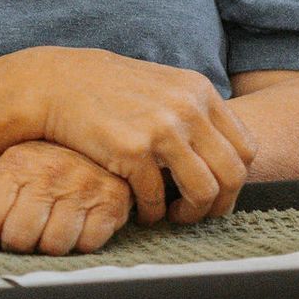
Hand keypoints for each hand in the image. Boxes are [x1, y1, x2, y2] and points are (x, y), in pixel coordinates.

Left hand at [0, 141, 131, 253]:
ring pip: (53, 245)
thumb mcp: (2, 169)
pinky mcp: (112, 204)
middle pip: (18, 237)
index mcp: (16, 163)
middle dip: (14, 244)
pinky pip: (87, 244)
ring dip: (46, 246)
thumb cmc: (43, 161)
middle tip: (18, 236)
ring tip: (45, 231)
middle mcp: (49, 173)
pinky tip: (73, 228)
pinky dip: (79, 244)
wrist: (99, 143)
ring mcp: (83, 188)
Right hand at [12, 45, 256, 225]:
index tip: (218, 190)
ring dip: (191, 213)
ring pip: (203, 190)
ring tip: (172, 215)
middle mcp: (187, 109)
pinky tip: (142, 211)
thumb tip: (221, 146)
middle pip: (233, 173)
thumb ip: (192, 109)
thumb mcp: (159, 85)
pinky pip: (158, 196)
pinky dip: (153, 212)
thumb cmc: (104, 88)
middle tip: (200, 212)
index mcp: (198, 91)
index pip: (245, 147)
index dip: (236, 178)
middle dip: (220, 203)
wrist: (53, 83)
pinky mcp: (131, 150)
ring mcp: (161, 129)